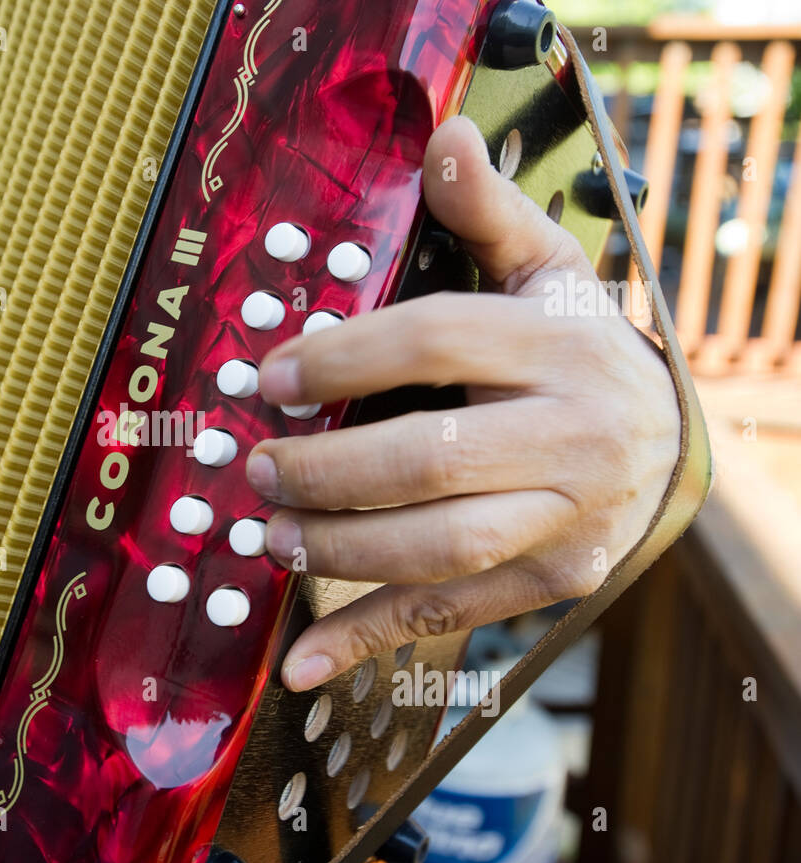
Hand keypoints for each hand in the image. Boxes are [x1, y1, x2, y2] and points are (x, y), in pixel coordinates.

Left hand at [248, 116, 679, 692]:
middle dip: (327, 471)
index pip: (434, 341)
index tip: (269, 377)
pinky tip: (302, 663)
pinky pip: (450, 615)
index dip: (340, 358)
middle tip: (259, 469)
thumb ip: (487, 211)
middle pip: (429, 460)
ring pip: (439, 548)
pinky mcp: (552, 582)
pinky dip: (368, 642)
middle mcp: (572, 436)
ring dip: (339, 550)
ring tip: (272, 537)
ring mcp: (567, 520)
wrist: (669, 440)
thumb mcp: (547, 270)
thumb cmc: (578, 348)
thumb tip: (444, 134)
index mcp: (558, 346)